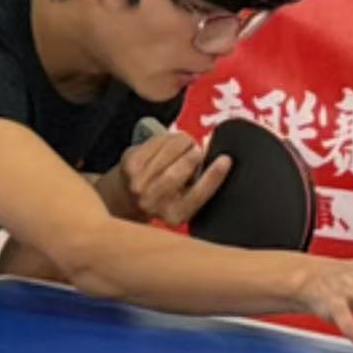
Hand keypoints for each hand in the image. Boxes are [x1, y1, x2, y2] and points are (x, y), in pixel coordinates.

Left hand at [115, 128, 232, 227]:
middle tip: (197, 149)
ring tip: (185, 143)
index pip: (199, 194)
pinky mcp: (130, 165)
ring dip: (181, 142)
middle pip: (181, 170)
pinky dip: (167, 138)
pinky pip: (155, 143)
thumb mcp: (185, 200)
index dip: (215, 175)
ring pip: (168, 151)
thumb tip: (217, 156)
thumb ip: (201, 183)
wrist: (126, 199)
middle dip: (194, 154)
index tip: (225, 160)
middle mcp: (154, 202)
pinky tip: (169, 141)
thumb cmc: (164, 197)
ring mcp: (139, 184)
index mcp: (176, 214)